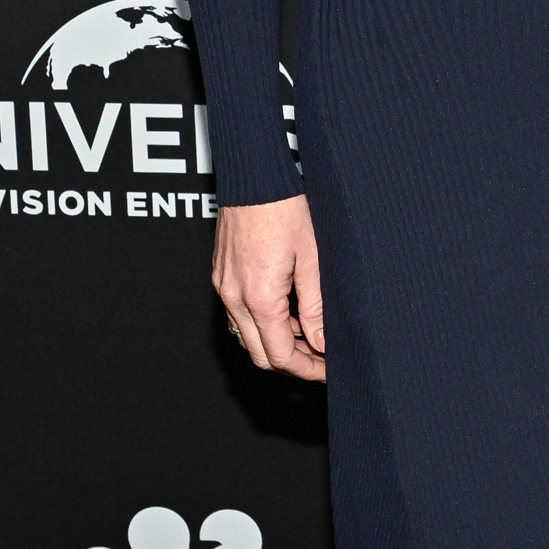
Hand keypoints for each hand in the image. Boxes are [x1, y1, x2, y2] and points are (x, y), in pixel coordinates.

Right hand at [213, 194, 325, 379]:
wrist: (254, 178)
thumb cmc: (284, 209)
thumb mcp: (312, 259)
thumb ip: (315, 306)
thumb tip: (322, 342)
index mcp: (259, 298)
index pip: (280, 356)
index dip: (307, 369)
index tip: (327, 370)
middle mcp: (234, 298)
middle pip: (260, 355)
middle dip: (292, 363)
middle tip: (321, 358)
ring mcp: (223, 287)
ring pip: (247, 337)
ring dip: (276, 343)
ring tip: (309, 334)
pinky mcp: (221, 276)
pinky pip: (238, 315)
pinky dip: (262, 324)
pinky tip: (287, 312)